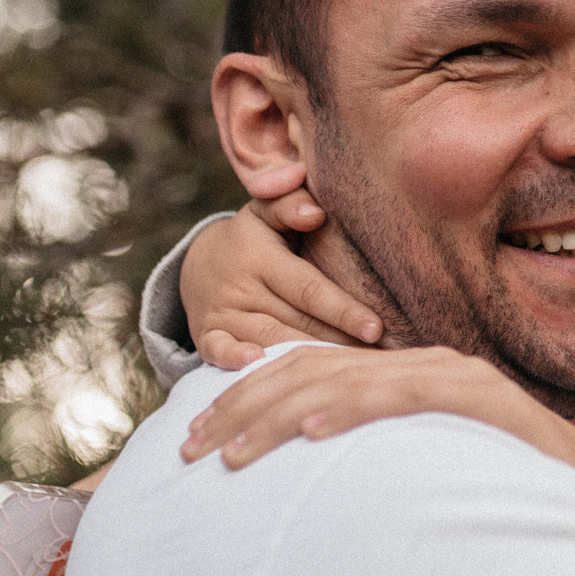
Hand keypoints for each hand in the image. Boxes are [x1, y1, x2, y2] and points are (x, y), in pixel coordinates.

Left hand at [179, 344, 574, 471]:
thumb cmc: (512, 498)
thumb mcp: (428, 473)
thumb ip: (376, 464)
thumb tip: (305, 491)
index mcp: (405, 376)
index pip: (309, 372)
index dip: (245, 398)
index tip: (193, 436)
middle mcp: (422, 364)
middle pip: (311, 370)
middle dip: (241, 408)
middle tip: (187, 448)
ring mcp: (452, 377)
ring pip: (344, 380)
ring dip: (277, 416)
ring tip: (230, 451)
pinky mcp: (478, 398)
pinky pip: (400, 397)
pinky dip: (350, 411)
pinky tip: (309, 434)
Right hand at [181, 190, 386, 367]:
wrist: (199, 262)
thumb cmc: (253, 237)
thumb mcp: (267, 212)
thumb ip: (292, 204)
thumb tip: (315, 213)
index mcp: (261, 257)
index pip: (309, 288)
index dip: (342, 310)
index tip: (375, 328)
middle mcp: (240, 287)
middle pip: (296, 322)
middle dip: (336, 342)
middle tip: (373, 359)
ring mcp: (222, 313)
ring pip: (269, 341)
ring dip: (305, 358)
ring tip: (343, 371)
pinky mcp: (206, 334)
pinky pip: (218, 352)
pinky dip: (236, 362)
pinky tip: (263, 369)